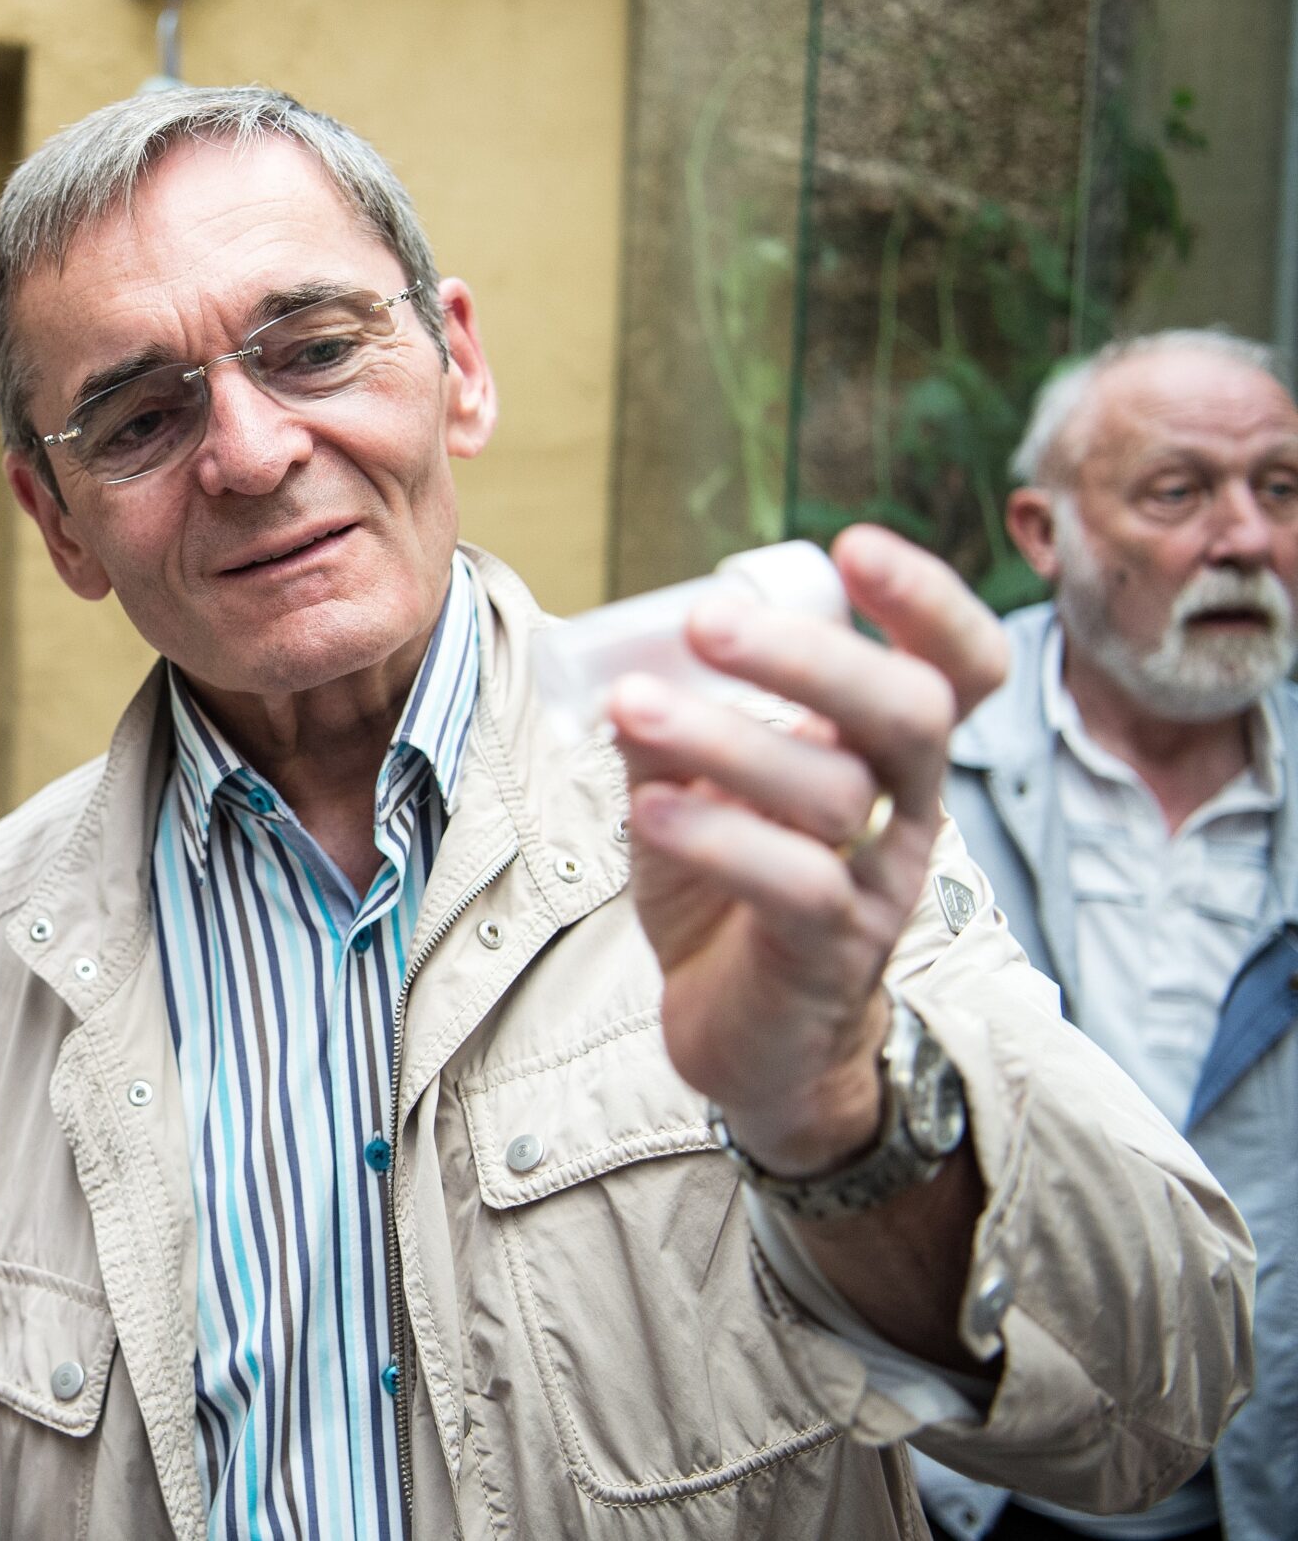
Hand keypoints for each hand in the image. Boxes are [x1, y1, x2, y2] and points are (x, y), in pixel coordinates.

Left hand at [608, 525, 1006, 1174]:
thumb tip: (624, 661)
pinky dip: (718, 836)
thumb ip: (671, 722)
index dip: (926, 602)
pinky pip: (796, 884)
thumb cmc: (732, 886)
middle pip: (910, 711)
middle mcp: (905, 805)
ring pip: (837, 793)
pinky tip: (649, 809)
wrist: (748, 1033)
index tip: (853, 547)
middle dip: (812, 655)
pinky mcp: (828, 952)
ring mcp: (876, 882)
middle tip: (706, 619)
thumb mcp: (696, 786)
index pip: (955, 664)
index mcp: (887, 748)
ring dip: (725, 740)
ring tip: (628, 708)